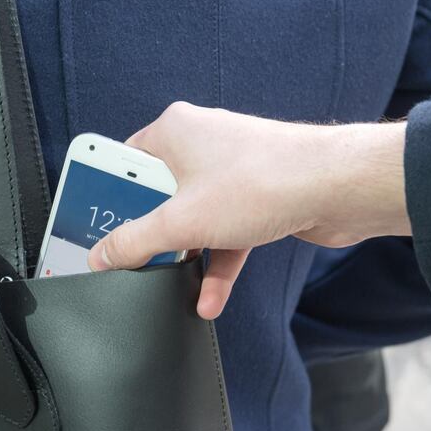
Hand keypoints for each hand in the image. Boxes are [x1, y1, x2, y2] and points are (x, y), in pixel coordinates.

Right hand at [87, 102, 409, 318]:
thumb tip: (101, 256)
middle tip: (129, 261)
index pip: (122, 162)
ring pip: (191, 218)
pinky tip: (209, 298)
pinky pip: (223, 232)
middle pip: (155, 195)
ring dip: (183, 257)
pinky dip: (216, 263)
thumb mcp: (182, 220)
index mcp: (173, 133)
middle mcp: (200, 146)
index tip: (89, 225)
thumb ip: (134, 241)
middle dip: (148, 235)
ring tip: (169, 287)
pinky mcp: (254, 198)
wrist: (341, 187)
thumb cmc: (263, 181)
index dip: (104, 195)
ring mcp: (229, 173)